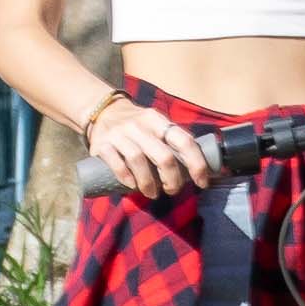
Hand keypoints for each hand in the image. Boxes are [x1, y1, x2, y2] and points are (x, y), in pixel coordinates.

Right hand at [85, 94, 214, 193]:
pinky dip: (127, 178)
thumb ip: (171, 142)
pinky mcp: (102, 144)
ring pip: (139, 161)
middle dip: (173, 179)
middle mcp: (139, 125)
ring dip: (149, 183)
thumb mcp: (154, 125)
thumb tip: (197, 169)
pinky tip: (133, 186)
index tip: (202, 182)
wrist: (102, 112)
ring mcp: (119, 133)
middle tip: (172, 190)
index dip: (196, 163)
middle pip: (164, 156)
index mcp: (157, 120)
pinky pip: (117, 164)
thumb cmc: (136, 127)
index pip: (183, 140)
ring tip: (152, 194)